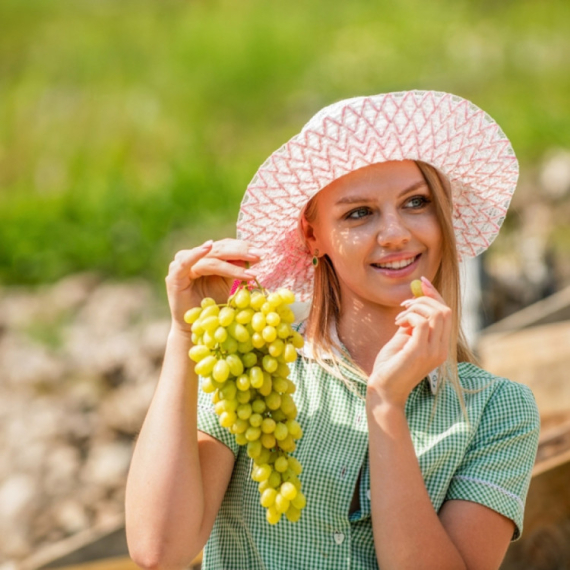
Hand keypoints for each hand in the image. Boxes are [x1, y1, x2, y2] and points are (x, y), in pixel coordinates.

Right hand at [165, 238, 262, 334]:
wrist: (198, 327)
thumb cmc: (213, 306)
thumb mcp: (228, 284)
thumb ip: (236, 269)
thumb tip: (253, 256)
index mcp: (207, 257)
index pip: (226, 247)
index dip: (242, 247)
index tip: (260, 252)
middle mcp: (194, 258)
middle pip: (219, 250)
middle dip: (241, 252)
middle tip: (258, 255)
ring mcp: (182, 265)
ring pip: (210, 259)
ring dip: (231, 263)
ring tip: (249, 269)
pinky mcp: (174, 277)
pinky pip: (185, 262)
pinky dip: (196, 254)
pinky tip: (208, 247)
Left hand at [367, 277, 451, 408]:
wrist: (383, 391)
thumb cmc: (391, 367)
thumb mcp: (403, 340)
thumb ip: (411, 324)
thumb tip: (413, 303)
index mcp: (440, 346)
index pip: (447, 313)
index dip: (435, 295)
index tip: (421, 282)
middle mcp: (442, 349)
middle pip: (445, 310)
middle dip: (424, 299)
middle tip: (404, 305)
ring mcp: (433, 352)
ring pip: (437, 313)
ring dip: (416, 307)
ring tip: (399, 316)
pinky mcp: (420, 352)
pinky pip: (422, 322)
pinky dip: (409, 316)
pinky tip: (398, 323)